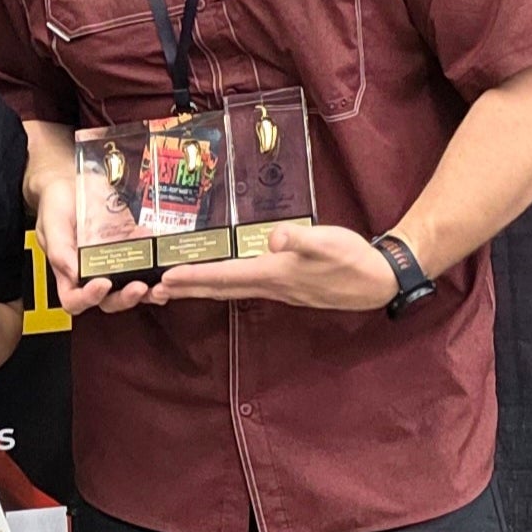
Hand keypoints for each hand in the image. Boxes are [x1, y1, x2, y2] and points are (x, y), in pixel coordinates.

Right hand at [32, 180, 156, 315]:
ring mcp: (113, 261)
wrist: (73, 181)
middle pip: (109, 300)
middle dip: (125, 298)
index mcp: (68, 271)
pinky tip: (162, 254)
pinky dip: (158, 263)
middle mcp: (92, 271)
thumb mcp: (51, 223)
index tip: (102, 283)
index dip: (89, 298)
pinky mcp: (130, 246)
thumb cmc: (56, 203)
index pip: (76, 299)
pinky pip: (147, 262)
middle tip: (138, 286)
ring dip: (148, 291)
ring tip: (160, 284)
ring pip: (131, 286)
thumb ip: (59, 249)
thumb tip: (74, 274)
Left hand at [157, 222, 394, 310]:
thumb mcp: (328, 242)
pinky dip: (222, 286)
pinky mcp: (286, 287)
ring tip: (174, 289)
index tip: (164, 279)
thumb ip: (300, 240)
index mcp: (272, 274)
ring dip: (200, 290)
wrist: (378, 280)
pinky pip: (244, 288)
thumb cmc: (352, 258)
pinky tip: (219, 282)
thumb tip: (274, 239)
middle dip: (185, 290)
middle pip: (218, 289)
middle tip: (152, 292)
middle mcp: (270, 286)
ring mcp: (278, 290)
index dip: (192, 277)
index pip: (223, 276)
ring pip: (229, 291)